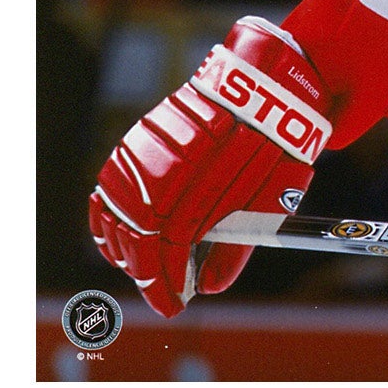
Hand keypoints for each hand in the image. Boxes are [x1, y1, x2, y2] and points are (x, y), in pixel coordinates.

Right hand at [89, 17, 331, 317]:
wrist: (270, 83)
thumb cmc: (277, 144)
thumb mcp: (271, 199)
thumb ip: (235, 245)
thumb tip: (208, 286)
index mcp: (199, 183)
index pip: (164, 247)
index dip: (164, 282)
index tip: (174, 305)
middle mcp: (164, 164)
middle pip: (136, 234)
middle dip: (146, 271)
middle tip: (164, 292)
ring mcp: (146, 147)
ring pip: (116, 211)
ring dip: (126, 247)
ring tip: (146, 268)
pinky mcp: (140, 135)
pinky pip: (111, 184)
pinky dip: (111, 215)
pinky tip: (120, 236)